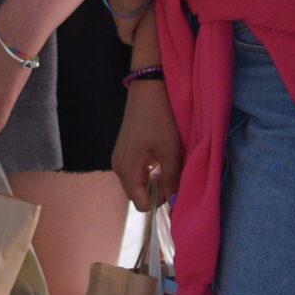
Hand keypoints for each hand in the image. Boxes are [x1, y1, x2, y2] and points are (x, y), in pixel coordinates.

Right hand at [110, 79, 182, 211]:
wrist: (148, 90)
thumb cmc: (160, 119)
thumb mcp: (171, 151)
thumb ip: (172, 180)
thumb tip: (175, 203)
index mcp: (128, 170)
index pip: (141, 204)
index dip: (159, 201)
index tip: (173, 186)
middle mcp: (118, 168)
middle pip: (137, 195)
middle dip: (155, 192)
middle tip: (172, 175)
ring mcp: (119, 159)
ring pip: (136, 184)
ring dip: (152, 181)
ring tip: (166, 164)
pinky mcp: (123, 151)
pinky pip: (135, 172)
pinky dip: (147, 172)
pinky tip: (158, 157)